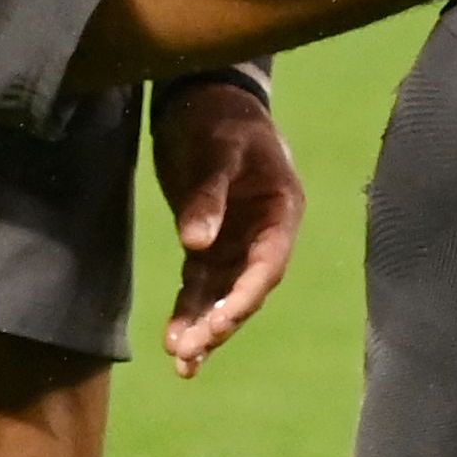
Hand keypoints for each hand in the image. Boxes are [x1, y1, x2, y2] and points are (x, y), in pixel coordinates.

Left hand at [150, 80, 304, 378]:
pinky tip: (175, 342)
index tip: (221, 323)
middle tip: (189, 351)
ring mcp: (235, 240)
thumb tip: (194, 245)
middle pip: (244, 288)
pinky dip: (188, 311)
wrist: (204, 95)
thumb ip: (209, 194)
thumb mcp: (217, 148)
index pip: (267, 264)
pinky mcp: (206, 242)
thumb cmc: (221, 117)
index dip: (245, 296)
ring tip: (181, 360)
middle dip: (219, 322)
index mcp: (281, 210)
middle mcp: (262, 233)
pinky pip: (198, 285)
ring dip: (202, 326)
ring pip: (220, 293)